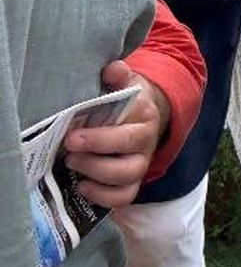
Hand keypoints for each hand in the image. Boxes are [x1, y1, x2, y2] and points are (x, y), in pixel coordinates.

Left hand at [63, 61, 167, 207]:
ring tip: (71, 164)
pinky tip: (81, 186)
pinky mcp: (131, 182)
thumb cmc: (122, 98)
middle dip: (95, 160)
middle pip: (129, 163)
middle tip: (68, 150)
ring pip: (127, 181)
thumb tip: (112, 68)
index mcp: (145, 118)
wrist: (139, 113)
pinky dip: (102, 197)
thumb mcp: (123, 82)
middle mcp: (146, 144)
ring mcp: (140, 165)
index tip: (72, 136)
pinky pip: (124, 197)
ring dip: (96, 176)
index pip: (128, 135)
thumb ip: (118, 76)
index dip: (101, 140)